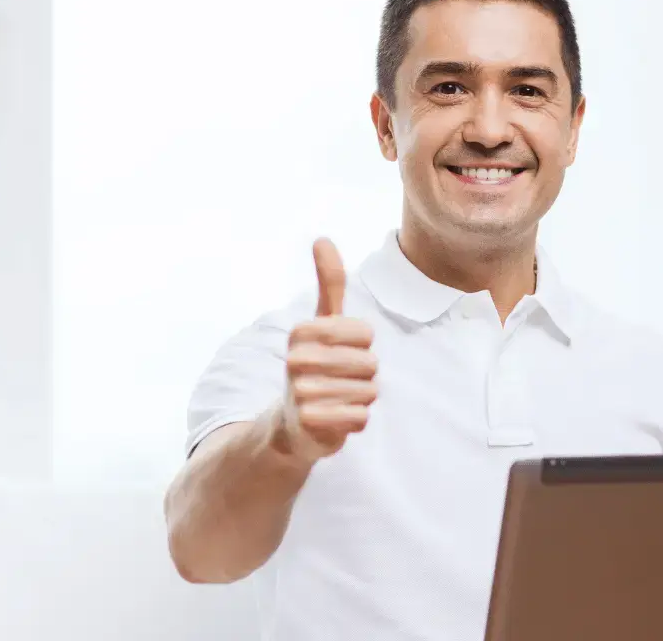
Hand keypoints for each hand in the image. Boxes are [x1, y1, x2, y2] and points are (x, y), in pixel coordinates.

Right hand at [275, 238, 377, 463]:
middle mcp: (295, 360)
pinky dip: (357, 420)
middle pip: (370, 364)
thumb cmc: (316, 365)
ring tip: (338, 398)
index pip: (366, 333)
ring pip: (369, 391)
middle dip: (365, 375)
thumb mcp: (323, 322)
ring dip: (362, 398)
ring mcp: (300, 393)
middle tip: (341, 380)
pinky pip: (361, 417)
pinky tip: (338, 418)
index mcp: (301, 332)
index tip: (344, 351)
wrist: (292, 424)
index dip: (365, 346)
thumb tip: (322, 237)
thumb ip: (329, 283)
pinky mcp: (309, 424)